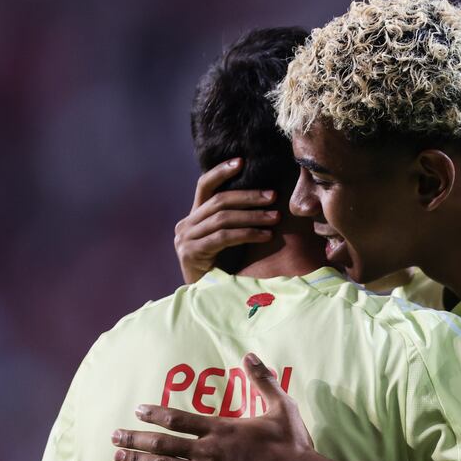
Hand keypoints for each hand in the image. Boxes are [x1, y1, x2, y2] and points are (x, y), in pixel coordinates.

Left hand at [112, 353, 314, 460]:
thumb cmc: (291, 443)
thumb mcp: (281, 405)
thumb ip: (263, 380)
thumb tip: (250, 355)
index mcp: (221, 428)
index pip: (179, 418)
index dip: (155, 414)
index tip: (138, 410)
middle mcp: (208, 451)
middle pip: (163, 443)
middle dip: (136, 438)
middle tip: (115, 435)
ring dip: (139, 460)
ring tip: (118, 456)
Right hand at [175, 158, 280, 283]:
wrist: (202, 300)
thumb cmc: (219, 271)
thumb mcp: (224, 242)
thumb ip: (232, 223)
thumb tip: (263, 203)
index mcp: (193, 218)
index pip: (204, 186)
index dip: (221, 171)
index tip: (241, 161)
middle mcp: (185, 225)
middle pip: (219, 201)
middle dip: (249, 197)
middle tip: (273, 196)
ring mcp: (185, 239)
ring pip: (223, 218)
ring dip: (253, 216)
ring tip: (275, 217)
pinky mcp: (191, 252)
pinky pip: (223, 237)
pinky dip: (247, 234)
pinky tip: (265, 235)